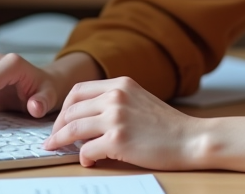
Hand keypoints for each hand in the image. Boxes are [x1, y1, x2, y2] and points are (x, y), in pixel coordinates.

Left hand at [44, 77, 201, 169]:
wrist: (191, 139)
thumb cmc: (167, 125)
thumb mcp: (139, 99)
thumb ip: (115, 101)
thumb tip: (88, 117)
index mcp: (120, 84)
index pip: (78, 90)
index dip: (65, 107)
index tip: (61, 120)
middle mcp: (116, 96)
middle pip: (72, 110)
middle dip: (58, 126)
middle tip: (53, 137)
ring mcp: (116, 118)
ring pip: (73, 128)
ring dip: (60, 140)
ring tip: (55, 148)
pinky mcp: (118, 140)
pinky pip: (87, 149)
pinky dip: (83, 157)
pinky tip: (87, 160)